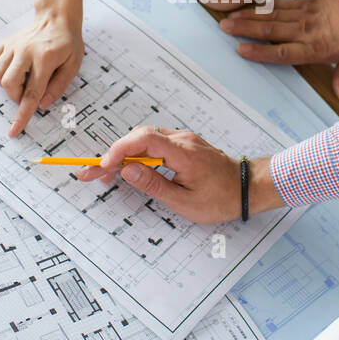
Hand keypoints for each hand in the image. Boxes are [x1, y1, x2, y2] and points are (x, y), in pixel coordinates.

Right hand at [0, 8, 83, 135]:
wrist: (57, 17)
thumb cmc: (68, 43)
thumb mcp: (73, 65)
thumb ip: (58, 86)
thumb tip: (42, 105)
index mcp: (45, 59)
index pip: (32, 93)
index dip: (23, 114)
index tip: (14, 130)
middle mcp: (25, 51)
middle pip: (9, 84)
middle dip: (17, 97)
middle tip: (30, 92)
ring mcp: (13, 46)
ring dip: (7, 85)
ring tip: (22, 80)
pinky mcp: (6, 43)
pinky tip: (10, 70)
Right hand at [74, 126, 283, 223]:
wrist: (248, 187)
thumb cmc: (221, 198)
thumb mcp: (185, 201)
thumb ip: (154, 185)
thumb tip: (128, 171)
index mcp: (183, 152)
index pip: (143, 141)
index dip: (119, 151)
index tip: (102, 166)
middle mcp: (182, 140)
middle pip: (139, 138)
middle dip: (113, 155)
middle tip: (90, 172)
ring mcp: (184, 140)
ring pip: (145, 139)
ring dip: (123, 155)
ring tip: (104, 173)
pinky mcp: (184, 144)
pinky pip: (155, 144)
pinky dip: (138, 154)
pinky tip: (128, 168)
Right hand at [219, 0, 338, 102]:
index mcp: (316, 48)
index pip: (283, 52)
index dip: (261, 52)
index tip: (241, 50)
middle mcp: (306, 31)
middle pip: (271, 30)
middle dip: (246, 29)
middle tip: (224, 28)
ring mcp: (305, 15)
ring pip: (272, 16)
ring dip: (250, 16)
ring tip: (229, 16)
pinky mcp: (307, 3)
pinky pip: (282, 5)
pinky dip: (265, 6)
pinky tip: (252, 6)